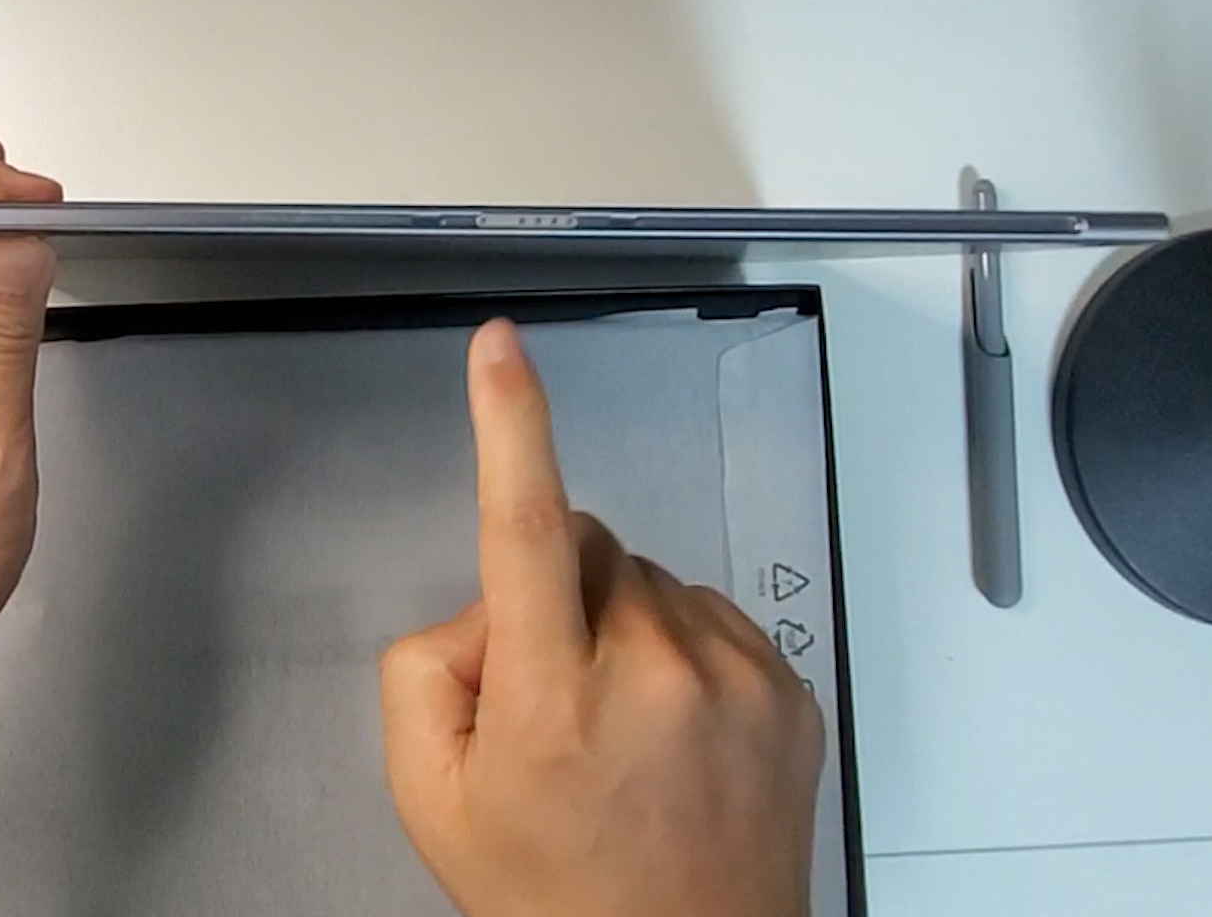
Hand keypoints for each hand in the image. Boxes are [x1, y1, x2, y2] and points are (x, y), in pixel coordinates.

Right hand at [379, 320, 826, 916]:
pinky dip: (680, 647)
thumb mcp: (432, 796)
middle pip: (584, 543)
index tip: (499, 348)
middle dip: (553, 590)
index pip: (521, 530)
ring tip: (620, 728)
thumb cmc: (556, 894)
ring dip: (621, 623)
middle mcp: (653, 674)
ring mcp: (734, 677)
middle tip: (549, 694)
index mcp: (552, 698)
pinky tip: (671, 729)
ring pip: (648, 579)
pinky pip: (710, 612)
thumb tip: (486, 606)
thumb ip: (425, 671)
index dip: (509, 424)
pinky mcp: (787, 685)